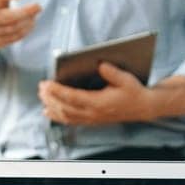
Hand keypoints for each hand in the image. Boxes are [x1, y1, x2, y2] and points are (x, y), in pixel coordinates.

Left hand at [40, 62, 155, 125]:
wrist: (143, 108)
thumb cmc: (134, 92)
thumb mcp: (126, 79)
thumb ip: (113, 72)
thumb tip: (100, 64)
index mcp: (100, 103)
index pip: (73, 97)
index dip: (57, 91)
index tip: (46, 84)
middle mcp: (93, 113)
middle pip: (65, 108)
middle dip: (51, 97)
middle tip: (41, 87)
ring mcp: (92, 119)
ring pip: (66, 116)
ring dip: (52, 106)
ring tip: (42, 96)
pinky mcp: (92, 120)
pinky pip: (71, 121)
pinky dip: (58, 116)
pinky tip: (48, 111)